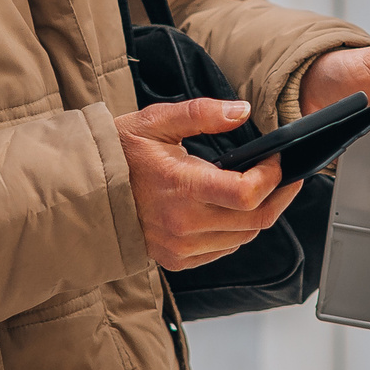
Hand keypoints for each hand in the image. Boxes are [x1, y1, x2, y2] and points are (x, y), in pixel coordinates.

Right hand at [115, 98, 300, 269]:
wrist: (84, 191)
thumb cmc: (121, 153)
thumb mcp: (157, 121)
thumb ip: (203, 113)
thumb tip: (242, 110)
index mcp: (181, 187)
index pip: (247, 193)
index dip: (273, 177)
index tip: (278, 160)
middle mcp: (183, 224)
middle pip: (255, 220)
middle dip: (278, 196)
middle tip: (285, 176)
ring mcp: (179, 247)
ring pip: (243, 237)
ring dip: (258, 214)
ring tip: (260, 189)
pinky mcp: (177, 259)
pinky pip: (224, 249)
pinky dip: (236, 230)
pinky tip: (231, 209)